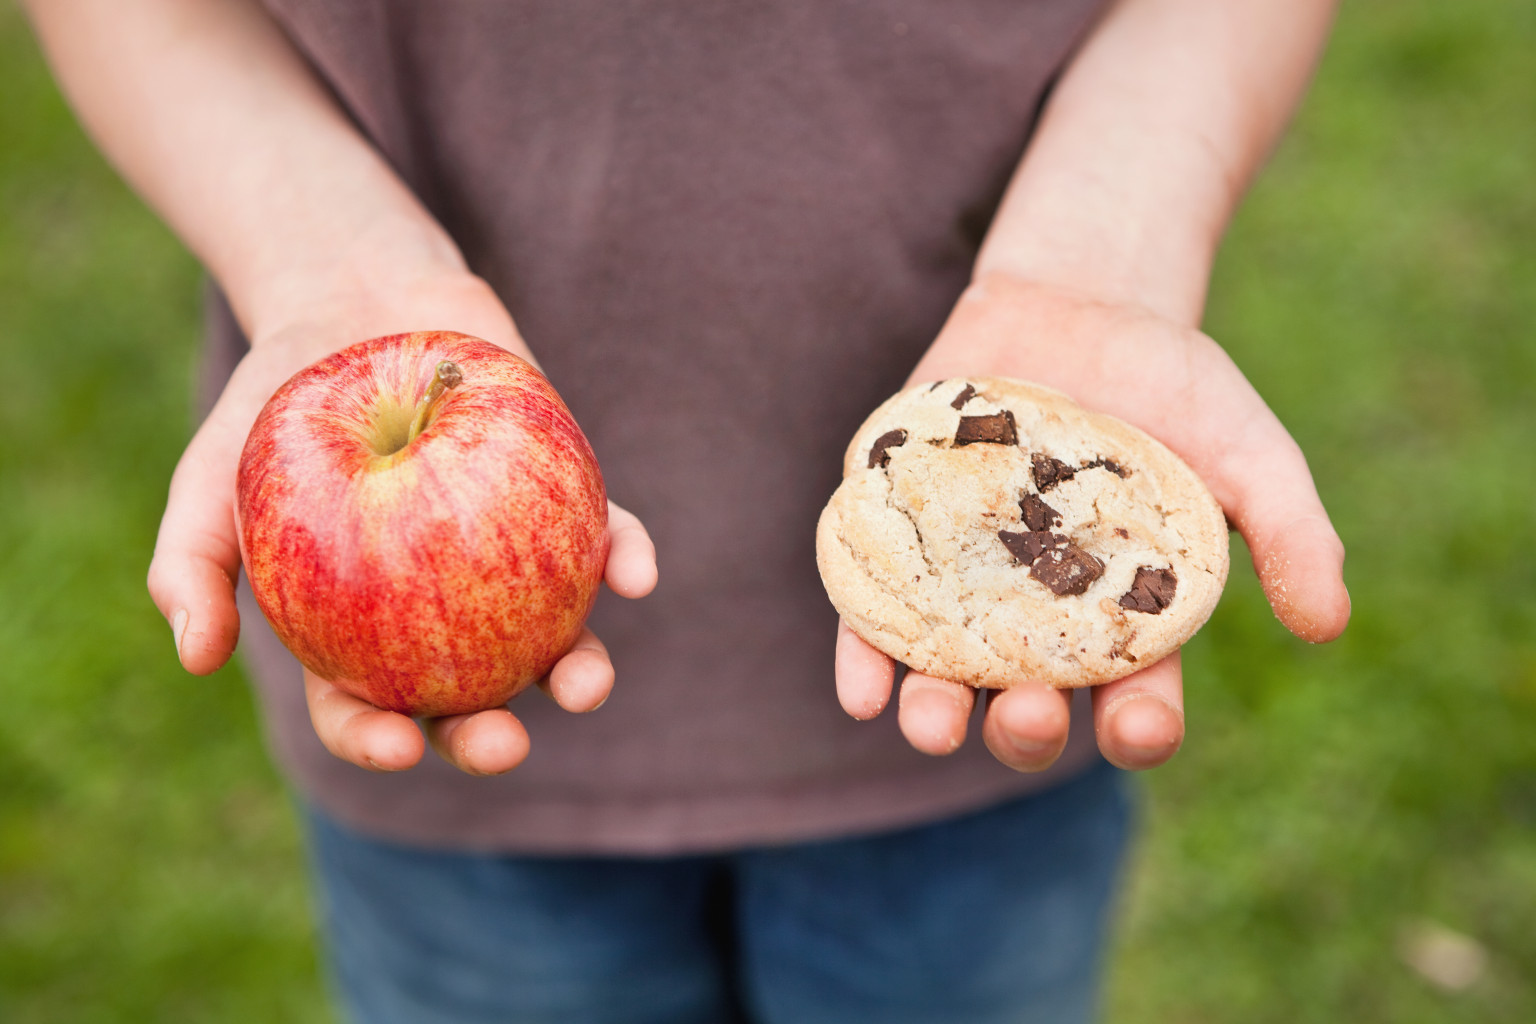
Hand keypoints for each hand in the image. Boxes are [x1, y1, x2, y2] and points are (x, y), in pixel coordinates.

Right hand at [145, 271, 657, 774]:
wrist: (353, 299)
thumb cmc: (273, 405)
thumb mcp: (209, 478)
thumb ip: (192, 567)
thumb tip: (197, 660)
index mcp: (357, 628)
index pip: (365, 704)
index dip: (379, 738)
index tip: (396, 747)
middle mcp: (441, 606)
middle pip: (469, 690)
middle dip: (489, 734)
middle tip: (504, 745)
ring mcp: (507, 554)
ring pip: (552, 632)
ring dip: (579, 668)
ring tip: (586, 685)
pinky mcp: (559, 495)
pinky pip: (605, 537)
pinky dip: (626, 557)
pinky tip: (638, 578)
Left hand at [835, 274, 1349, 770]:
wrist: (1077, 301)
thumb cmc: (1172, 387)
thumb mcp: (1247, 449)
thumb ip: (1292, 531)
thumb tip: (1327, 626)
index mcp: (1124, 620)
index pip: (1134, 698)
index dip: (1139, 727)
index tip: (1140, 728)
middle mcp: (1038, 616)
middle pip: (1030, 701)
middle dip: (1026, 729)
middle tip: (1029, 716)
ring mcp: (963, 579)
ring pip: (944, 673)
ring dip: (935, 712)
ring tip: (931, 726)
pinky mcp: (901, 536)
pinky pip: (872, 610)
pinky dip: (862, 655)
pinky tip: (859, 692)